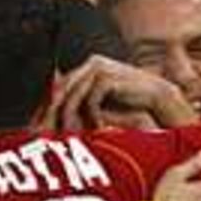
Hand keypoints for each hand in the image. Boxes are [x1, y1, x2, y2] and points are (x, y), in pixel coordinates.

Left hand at [44, 54, 197, 130]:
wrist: (157, 97)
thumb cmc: (127, 104)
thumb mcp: (99, 105)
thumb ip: (79, 107)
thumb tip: (56, 120)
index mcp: (86, 68)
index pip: (59, 87)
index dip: (50, 108)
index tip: (43, 128)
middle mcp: (89, 64)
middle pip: (62, 90)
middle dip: (54, 115)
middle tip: (51, 134)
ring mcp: (97, 68)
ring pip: (73, 96)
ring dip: (71, 119)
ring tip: (70, 136)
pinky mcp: (106, 77)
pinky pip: (90, 100)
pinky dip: (92, 117)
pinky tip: (96, 129)